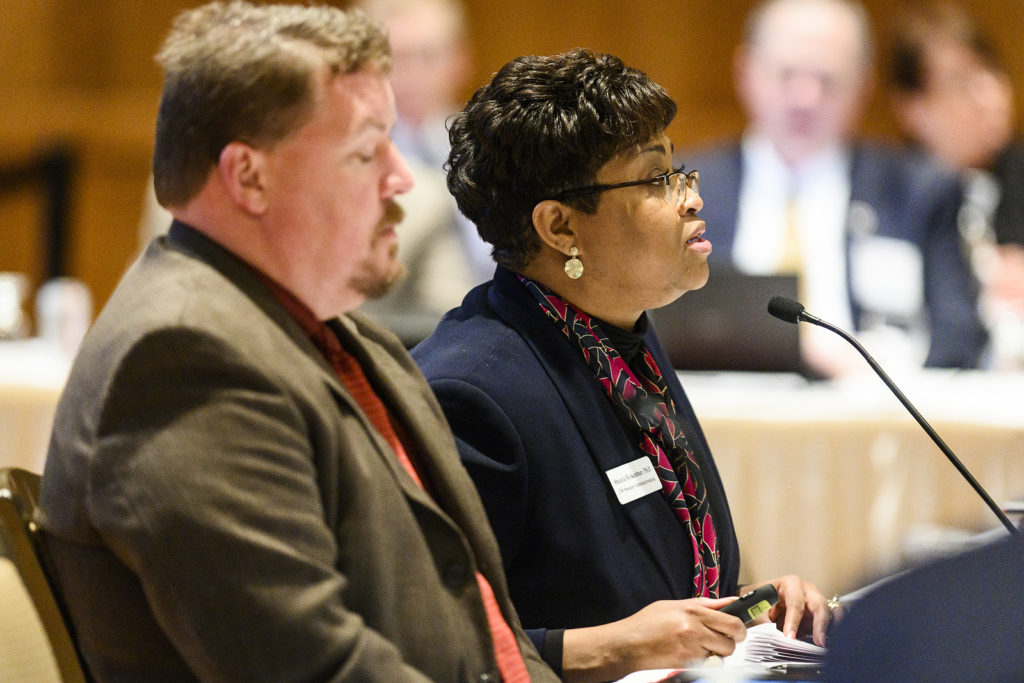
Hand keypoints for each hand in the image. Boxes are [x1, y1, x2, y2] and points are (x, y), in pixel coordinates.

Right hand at [562, 597, 746, 682]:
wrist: (627, 644)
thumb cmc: (647, 623)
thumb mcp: (674, 605)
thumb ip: (703, 604)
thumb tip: (728, 601)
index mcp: (693, 611)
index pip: (732, 621)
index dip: (740, 628)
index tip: (739, 630)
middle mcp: (695, 628)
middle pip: (731, 641)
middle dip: (732, 642)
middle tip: (724, 641)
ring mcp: (691, 648)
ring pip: (721, 654)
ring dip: (717, 653)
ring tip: (702, 647)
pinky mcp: (687, 663)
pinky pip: (706, 664)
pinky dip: (703, 661)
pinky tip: (688, 654)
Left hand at [743, 575, 830, 645]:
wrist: (759, 602)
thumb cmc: (759, 600)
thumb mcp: (757, 608)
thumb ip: (764, 622)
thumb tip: (773, 638)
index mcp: (790, 584)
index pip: (795, 603)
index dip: (793, 621)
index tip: (790, 637)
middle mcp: (806, 591)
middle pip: (819, 605)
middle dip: (819, 624)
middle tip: (818, 642)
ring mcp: (814, 603)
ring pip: (826, 614)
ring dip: (825, 629)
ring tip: (821, 644)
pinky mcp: (818, 616)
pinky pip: (828, 622)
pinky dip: (827, 631)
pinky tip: (825, 640)